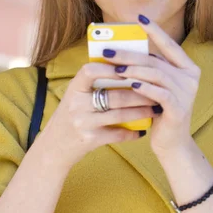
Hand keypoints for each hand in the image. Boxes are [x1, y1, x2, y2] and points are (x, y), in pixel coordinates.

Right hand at [38, 61, 160, 170]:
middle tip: (159, 90)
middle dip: (140, 93)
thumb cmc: (72, 116)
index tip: (131, 66)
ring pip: (120, 115)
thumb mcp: (76, 96)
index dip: (111, 67)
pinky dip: (132, 132)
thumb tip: (126, 66)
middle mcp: (76, 104)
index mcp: (74, 88)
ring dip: (142, 111)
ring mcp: (82, 123)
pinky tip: (143, 130)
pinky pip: (117, 135)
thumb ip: (94, 83)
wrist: (54, 147)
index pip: (90, 71)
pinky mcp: (89, 140)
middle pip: (114, 95)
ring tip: (157, 108)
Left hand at [105, 15, 200, 156]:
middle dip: (130, 54)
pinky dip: (143, 87)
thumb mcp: (155, 86)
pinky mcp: (179, 109)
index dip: (154, 30)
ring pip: (157, 74)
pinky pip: (159, 93)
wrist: (171, 144)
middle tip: (108, 50)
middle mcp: (191, 77)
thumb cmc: (159, 111)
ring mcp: (187, 93)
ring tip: (114, 68)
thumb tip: (122, 50)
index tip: (139, 18)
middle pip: (156, 60)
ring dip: (133, 70)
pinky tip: (129, 84)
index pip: (170, 44)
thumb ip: (149, 69)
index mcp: (188, 68)